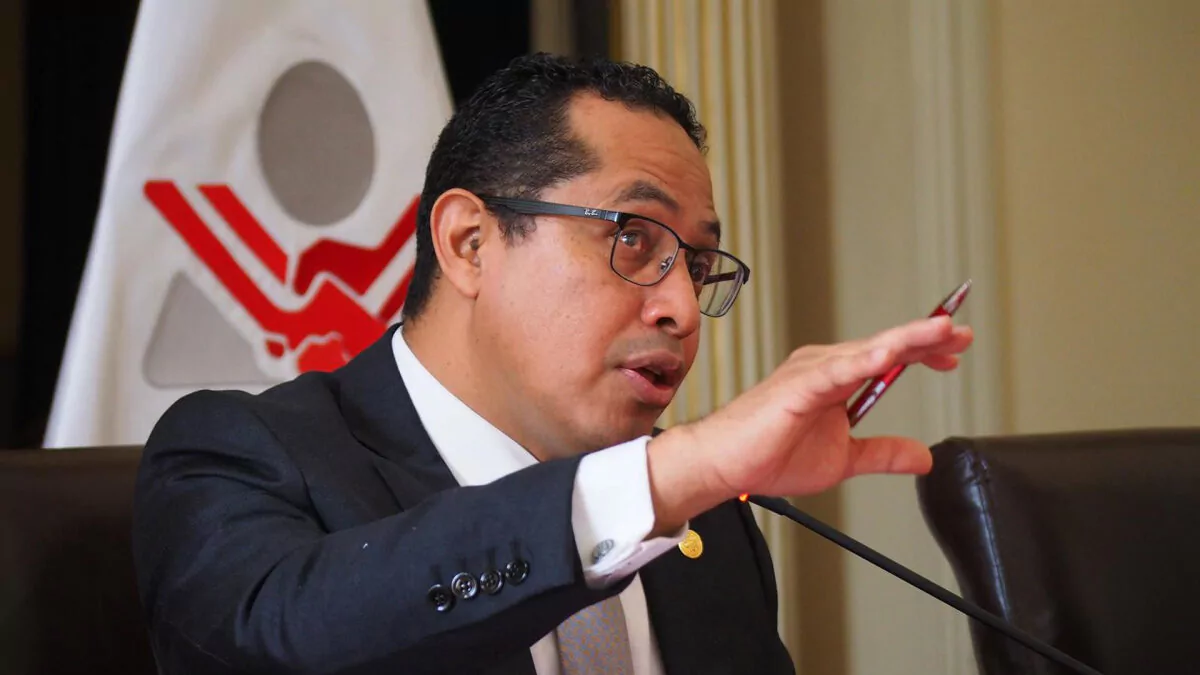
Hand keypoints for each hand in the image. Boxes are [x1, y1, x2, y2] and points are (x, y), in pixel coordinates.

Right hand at [646, 315, 972, 531]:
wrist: (726, 466)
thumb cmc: (769, 454)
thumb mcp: (844, 460)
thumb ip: (882, 453)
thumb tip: (922, 456)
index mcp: (835, 378)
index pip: (887, 357)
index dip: (922, 351)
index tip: (955, 352)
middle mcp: (825, 366)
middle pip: (885, 346)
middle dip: (926, 338)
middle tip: (960, 332)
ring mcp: (811, 371)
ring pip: (868, 350)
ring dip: (907, 340)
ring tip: (941, 333)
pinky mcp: (796, 386)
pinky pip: (836, 371)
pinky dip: (863, 361)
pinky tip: (888, 354)